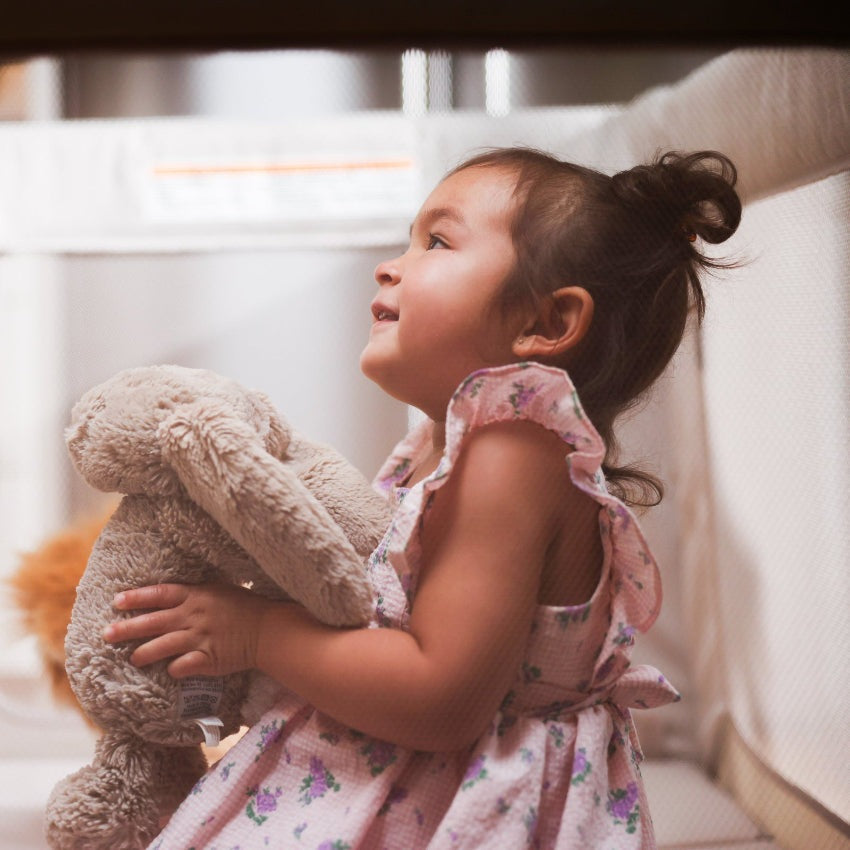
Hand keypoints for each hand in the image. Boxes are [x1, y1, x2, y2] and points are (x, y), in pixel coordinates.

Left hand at [103, 582, 276, 678]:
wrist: (267, 629)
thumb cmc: (244, 606)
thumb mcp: (218, 590)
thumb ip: (195, 594)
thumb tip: (171, 596)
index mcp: (196, 596)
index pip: (160, 594)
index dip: (137, 598)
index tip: (117, 602)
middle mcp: (193, 616)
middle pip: (153, 622)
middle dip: (127, 628)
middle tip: (107, 634)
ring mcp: (200, 638)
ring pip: (163, 646)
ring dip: (144, 653)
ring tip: (133, 658)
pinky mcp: (207, 659)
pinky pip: (183, 666)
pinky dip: (174, 669)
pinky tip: (169, 670)